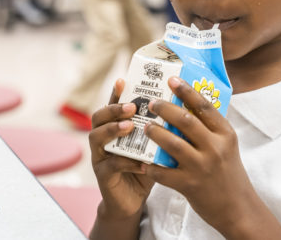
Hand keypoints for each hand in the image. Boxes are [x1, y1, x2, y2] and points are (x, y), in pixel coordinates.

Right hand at [89, 79, 154, 219]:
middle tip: (131, 106)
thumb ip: (159, 129)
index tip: (123, 80)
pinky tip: (142, 162)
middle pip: (98, 117)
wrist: (132, 200)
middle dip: (113, 109)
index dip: (115, 93)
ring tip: (129, 126)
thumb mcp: (151, 145)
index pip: (112, 105)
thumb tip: (182, 108)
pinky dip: (127, 162)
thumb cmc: (144, 166)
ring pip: (97, 137)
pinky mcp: (103, 175)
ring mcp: (99, 156)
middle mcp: (102, 138)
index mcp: (114, 127)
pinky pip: (111, 165)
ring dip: (113, 130)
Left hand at [142, 77, 280, 238]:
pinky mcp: (189, 185)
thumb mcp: (226, 146)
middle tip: (152, 103)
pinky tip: (142, 161)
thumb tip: (189, 103)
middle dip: (165, 109)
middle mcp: (215, 148)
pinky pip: (164, 172)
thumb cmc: (228, 173)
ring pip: (172, 143)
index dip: (187, 91)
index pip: (204, 106)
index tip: (172, 80)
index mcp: (225, 135)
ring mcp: (201, 167)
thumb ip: (210, 129)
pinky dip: (151, 166)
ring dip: (155, 133)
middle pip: (185, 120)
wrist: (237, 208)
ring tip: (146, 127)